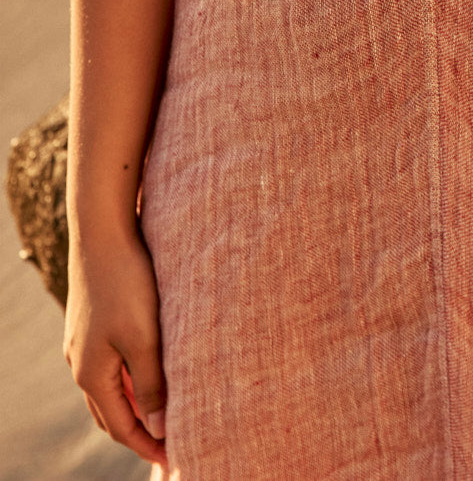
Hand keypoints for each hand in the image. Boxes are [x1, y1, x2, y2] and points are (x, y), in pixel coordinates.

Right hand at [63, 224, 168, 465]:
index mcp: (92, 375)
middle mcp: (81, 363)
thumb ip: (152, 385)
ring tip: (163, 411)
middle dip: (137, 431)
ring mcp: (82, 342)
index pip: (119, 426)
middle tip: (169, 441)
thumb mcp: (144, 338)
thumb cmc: (126, 284)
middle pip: (110, 412)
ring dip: (133, 403)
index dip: (147, 445)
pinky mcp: (91, 322)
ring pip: (109, 387)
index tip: (174, 457)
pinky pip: (109, 363)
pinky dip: (129, 376)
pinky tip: (149, 368)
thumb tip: (160, 428)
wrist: (102, 232)